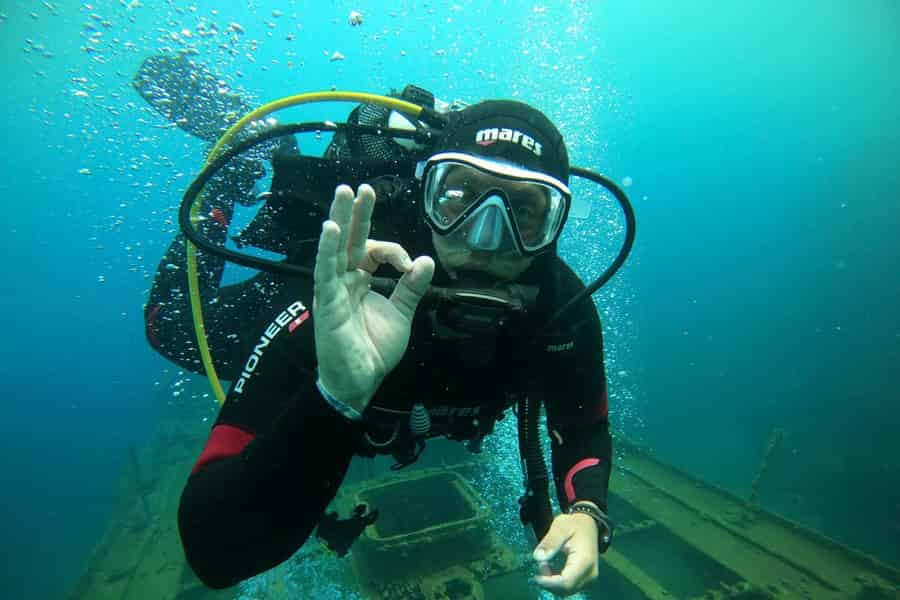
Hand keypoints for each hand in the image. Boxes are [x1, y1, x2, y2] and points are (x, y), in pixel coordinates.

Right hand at [313, 184, 434, 411]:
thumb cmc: (374, 349)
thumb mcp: (401, 314)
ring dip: (339, 219)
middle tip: (359, 187)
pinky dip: (327, 249)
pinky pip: (325, 270)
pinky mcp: (326, 301)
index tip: (408, 265)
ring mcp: (332, 288)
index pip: (371, 250)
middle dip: (355, 212)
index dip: (393, 250)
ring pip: (334, 247)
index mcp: (359, 280)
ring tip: (344, 193)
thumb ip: (411, 287)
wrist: (361, 380)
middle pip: (348, 239)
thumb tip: (426, 260)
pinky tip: (331, 229)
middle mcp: (343, 280)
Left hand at [531, 511, 599, 595]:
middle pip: (566, 589)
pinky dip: (557, 582)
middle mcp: (590, 573)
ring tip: (545, 565)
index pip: (566, 582)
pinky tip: (551, 570)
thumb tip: (537, 557)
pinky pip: (569, 587)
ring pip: (567, 590)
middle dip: (549, 582)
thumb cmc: (573, 524)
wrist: (588, 525)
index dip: (549, 583)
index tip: (536, 576)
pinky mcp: (586, 579)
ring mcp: (589, 578)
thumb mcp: (559, 527)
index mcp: (585, 561)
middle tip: (541, 565)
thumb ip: (549, 542)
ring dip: (552, 582)